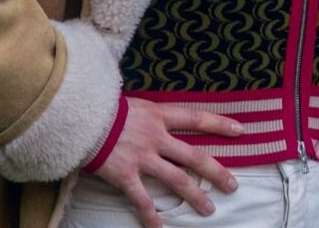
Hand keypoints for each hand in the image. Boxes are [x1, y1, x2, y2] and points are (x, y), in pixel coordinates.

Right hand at [90, 98, 243, 227]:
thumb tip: (166, 119)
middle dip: (216, 172)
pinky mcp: (124, 175)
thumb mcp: (136, 104)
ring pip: (177, 180)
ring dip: (195, 196)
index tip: (241, 132)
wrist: (77, 119)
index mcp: (160, 115)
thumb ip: (154, 115)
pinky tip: (160, 227)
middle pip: (195, 156)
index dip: (221, 125)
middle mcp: (156, 137)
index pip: (198, 119)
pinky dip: (150, 215)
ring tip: (209, 208)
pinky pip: (142, 199)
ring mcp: (141, 158)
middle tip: (232, 185)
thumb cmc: (104, 109)